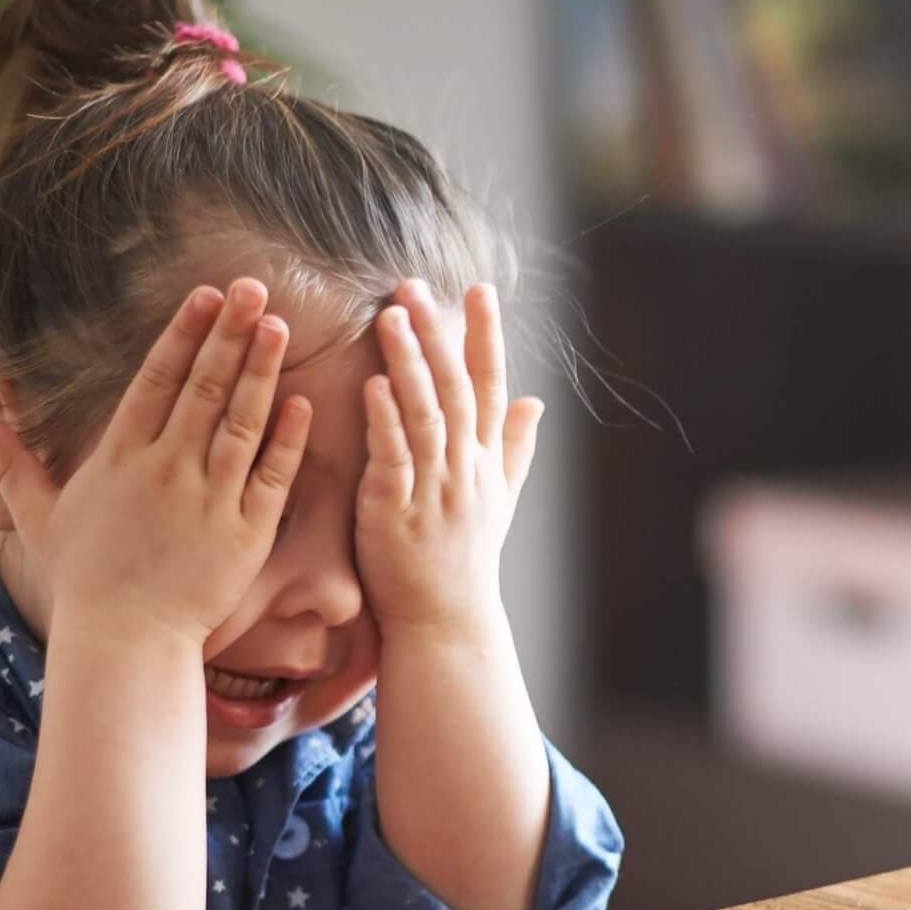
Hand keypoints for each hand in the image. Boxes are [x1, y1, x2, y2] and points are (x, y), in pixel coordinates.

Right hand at [0, 279, 310, 649]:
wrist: (126, 640)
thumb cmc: (85, 580)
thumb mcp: (40, 517)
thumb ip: (11, 465)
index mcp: (121, 457)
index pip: (157, 380)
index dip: (184, 334)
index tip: (206, 295)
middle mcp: (167, 469)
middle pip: (204, 387)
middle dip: (230, 334)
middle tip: (255, 288)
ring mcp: (210, 499)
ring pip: (241, 421)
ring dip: (261, 371)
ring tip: (280, 326)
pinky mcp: (246, 532)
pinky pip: (272, 475)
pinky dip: (288, 438)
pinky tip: (302, 402)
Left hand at [356, 280, 541, 636]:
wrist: (446, 623)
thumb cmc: (465, 561)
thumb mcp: (500, 501)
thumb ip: (514, 448)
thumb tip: (538, 402)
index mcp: (486, 461)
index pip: (491, 386)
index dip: (485, 336)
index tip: (479, 289)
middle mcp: (466, 469)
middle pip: (457, 389)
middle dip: (439, 334)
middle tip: (415, 286)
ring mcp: (433, 489)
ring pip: (425, 414)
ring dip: (409, 363)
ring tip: (390, 317)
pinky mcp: (396, 512)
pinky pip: (394, 458)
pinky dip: (385, 421)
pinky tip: (372, 385)